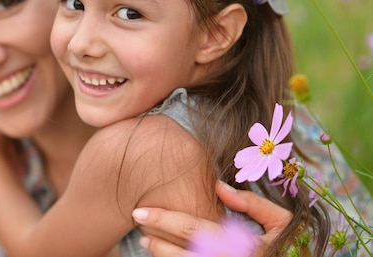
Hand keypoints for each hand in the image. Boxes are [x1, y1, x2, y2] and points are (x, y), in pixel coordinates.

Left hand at [131, 180, 291, 256]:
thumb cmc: (296, 246)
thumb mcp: (282, 221)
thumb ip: (252, 204)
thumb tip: (217, 186)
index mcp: (241, 246)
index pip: (192, 229)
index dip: (162, 218)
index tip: (140, 210)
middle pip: (182, 251)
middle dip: (156, 239)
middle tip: (139, 225)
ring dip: (163, 255)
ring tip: (147, 242)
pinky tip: (168, 255)